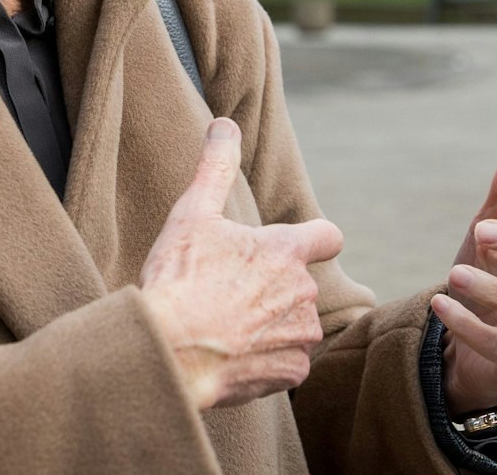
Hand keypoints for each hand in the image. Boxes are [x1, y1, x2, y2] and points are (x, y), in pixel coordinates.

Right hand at [138, 118, 345, 409]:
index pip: (328, 236)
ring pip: (294, 324)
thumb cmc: (178, 279)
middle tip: (227, 292)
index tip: (292, 247)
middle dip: (271, 287)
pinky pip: (288, 361)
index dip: (314, 239)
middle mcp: (303, 293)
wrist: (169, 349)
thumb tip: (225, 124)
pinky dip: (266, 358)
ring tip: (226, 325)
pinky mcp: (291, 372)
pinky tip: (233, 353)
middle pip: (298, 285)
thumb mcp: (192, 214)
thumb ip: (215, 167)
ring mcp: (300, 335)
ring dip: (270, 324)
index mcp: (284, 252)